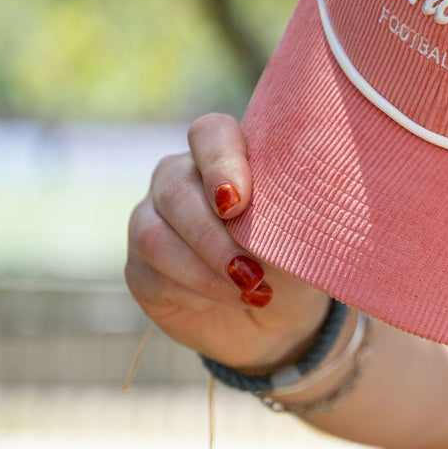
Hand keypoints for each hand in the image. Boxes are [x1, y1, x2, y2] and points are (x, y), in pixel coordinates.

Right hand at [125, 113, 330, 370]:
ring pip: (154, 235)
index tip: (238, 202)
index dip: (220, 163)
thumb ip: (292, 212)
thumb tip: (286, 213)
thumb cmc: (296, 261)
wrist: (279, 315)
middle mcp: (181, 180)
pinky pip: (152, 275)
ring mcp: (153, 221)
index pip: (210, 133)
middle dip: (212, 235)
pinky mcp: (141, 269)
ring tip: (247, 289)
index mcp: (227, 156)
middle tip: (249, 270)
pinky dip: (195, 292)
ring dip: (204, 269)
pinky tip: (230, 300)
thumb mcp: (306, 234)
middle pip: (176, 188)